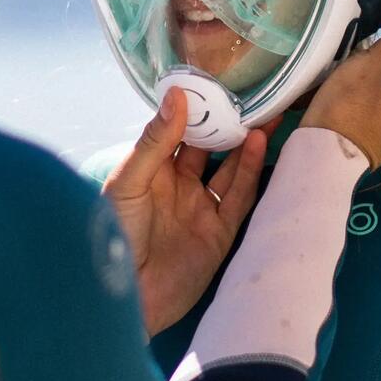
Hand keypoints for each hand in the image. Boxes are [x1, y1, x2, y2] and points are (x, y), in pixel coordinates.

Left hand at [103, 89, 269, 336]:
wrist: (126, 298)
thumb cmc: (115, 234)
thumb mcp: (130, 180)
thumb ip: (156, 140)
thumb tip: (178, 95)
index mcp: (152, 171)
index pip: (178, 132)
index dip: (197, 109)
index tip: (217, 82)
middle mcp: (178, 187)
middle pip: (209, 147)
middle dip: (228, 123)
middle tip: (251, 95)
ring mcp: (200, 210)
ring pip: (230, 169)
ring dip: (245, 143)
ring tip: (264, 114)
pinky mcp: (220, 234)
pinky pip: (240, 198)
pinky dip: (250, 171)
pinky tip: (258, 144)